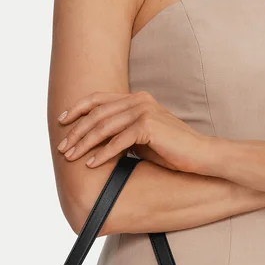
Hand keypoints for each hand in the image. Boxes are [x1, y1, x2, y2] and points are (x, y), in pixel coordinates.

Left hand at [56, 91, 210, 172]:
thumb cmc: (174, 151)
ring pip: (104, 127)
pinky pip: (118, 142)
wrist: (202, 156)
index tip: (62, 121)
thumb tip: (100, 143)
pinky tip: (91, 164)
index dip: (78, 109)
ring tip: (71, 157)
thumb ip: (124, 134)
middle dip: (76, 132)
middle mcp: (139, 100)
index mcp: (137, 99)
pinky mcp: (148, 127)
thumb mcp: (144, 139)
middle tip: (62, 148)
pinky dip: (102, 154)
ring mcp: (143, 111)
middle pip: (97, 114)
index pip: (99, 99)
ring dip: (84, 143)